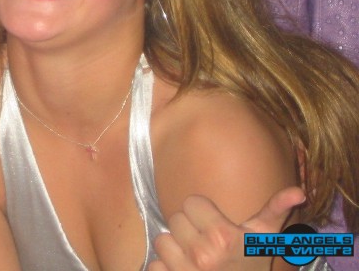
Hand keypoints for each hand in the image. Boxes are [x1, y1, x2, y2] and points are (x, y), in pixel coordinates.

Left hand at [150, 187, 305, 270]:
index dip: (202, 213)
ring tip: (193, 257)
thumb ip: (276, 210)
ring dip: (174, 248)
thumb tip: (299, 191)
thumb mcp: (264, 239)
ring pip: (162, 240)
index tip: (214, 224)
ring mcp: (184, 270)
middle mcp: (202, 253)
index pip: (191, 202)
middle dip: (188, 229)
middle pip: (175, 219)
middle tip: (204, 242)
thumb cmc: (253, 266)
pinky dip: (166, 268)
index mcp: (223, 236)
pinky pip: (154, 263)